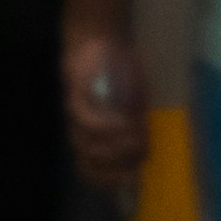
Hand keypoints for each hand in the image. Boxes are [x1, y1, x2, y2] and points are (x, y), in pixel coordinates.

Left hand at [68, 26, 152, 201]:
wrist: (102, 39)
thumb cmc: (119, 72)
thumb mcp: (135, 105)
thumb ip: (138, 129)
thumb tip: (144, 157)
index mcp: (97, 135)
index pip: (91, 170)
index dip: (109, 181)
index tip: (134, 179)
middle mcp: (83, 128)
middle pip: (89, 163)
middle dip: (117, 166)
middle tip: (138, 154)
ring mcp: (78, 113)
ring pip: (87, 145)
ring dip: (115, 145)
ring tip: (134, 132)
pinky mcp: (76, 95)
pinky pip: (83, 118)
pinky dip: (104, 125)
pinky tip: (123, 121)